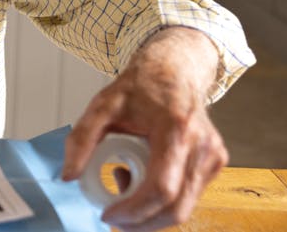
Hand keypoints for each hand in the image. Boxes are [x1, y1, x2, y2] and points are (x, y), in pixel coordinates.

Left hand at [61, 27, 227, 231]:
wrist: (174, 70)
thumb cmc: (141, 87)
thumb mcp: (102, 105)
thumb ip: (81, 139)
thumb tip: (69, 176)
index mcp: (175, 129)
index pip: (161, 188)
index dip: (134, 210)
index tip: (108, 214)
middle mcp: (202, 146)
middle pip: (177, 207)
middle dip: (142, 223)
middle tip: (113, 218)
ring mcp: (214, 157)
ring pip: (185, 207)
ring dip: (151, 212)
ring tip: (123, 182)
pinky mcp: (217, 163)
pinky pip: (190, 197)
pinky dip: (163, 200)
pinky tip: (141, 178)